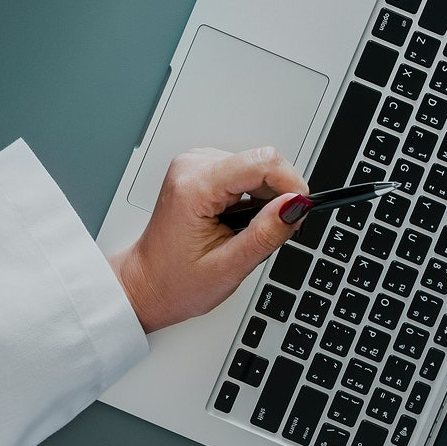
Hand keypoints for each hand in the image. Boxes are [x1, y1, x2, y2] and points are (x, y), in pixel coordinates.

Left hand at [108, 148, 310, 333]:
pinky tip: (236, 221)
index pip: (262, 162)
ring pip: (256, 167)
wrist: (147, 283)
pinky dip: (251, 197)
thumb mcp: (229, 267)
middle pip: (261, 162)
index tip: (300, 211)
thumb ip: (266, 234)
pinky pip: (244, 173)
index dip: (291, 185)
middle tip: (267, 233)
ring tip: (244, 232)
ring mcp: (195, 166)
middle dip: (277, 197)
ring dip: (263, 199)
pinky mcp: (201, 171)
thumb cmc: (175, 281)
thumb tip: (296, 205)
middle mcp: (192, 167)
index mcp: (194, 187)